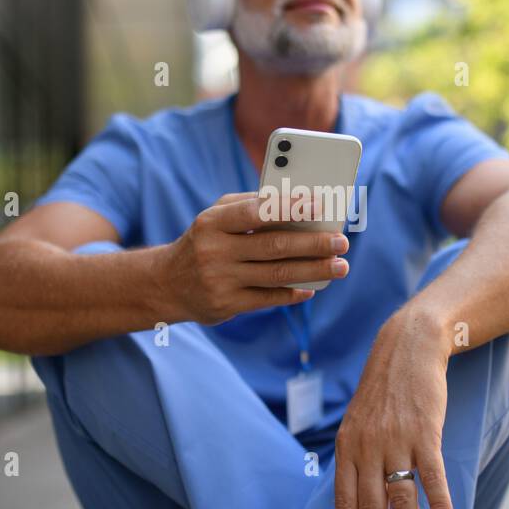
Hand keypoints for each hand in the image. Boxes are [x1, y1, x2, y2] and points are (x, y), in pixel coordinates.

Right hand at [163, 191, 349, 324]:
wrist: (167, 283)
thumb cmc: (205, 241)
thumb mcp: (216, 217)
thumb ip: (252, 206)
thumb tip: (299, 204)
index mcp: (213, 222)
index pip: (256, 212)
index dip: (289, 208)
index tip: (320, 205)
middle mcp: (215, 251)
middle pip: (274, 246)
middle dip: (313, 244)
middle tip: (341, 241)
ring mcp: (220, 280)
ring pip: (276, 274)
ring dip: (313, 270)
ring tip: (339, 266)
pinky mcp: (226, 305)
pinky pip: (268, 298)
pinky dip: (293, 293)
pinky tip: (312, 288)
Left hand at [333, 309, 454, 508]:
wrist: (408, 347)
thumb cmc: (385, 390)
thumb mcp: (358, 421)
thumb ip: (357, 457)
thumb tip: (358, 497)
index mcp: (347, 446)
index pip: (343, 501)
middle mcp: (367, 446)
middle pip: (371, 508)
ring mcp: (395, 439)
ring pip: (402, 499)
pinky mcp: (424, 431)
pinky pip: (432, 478)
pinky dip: (440, 506)